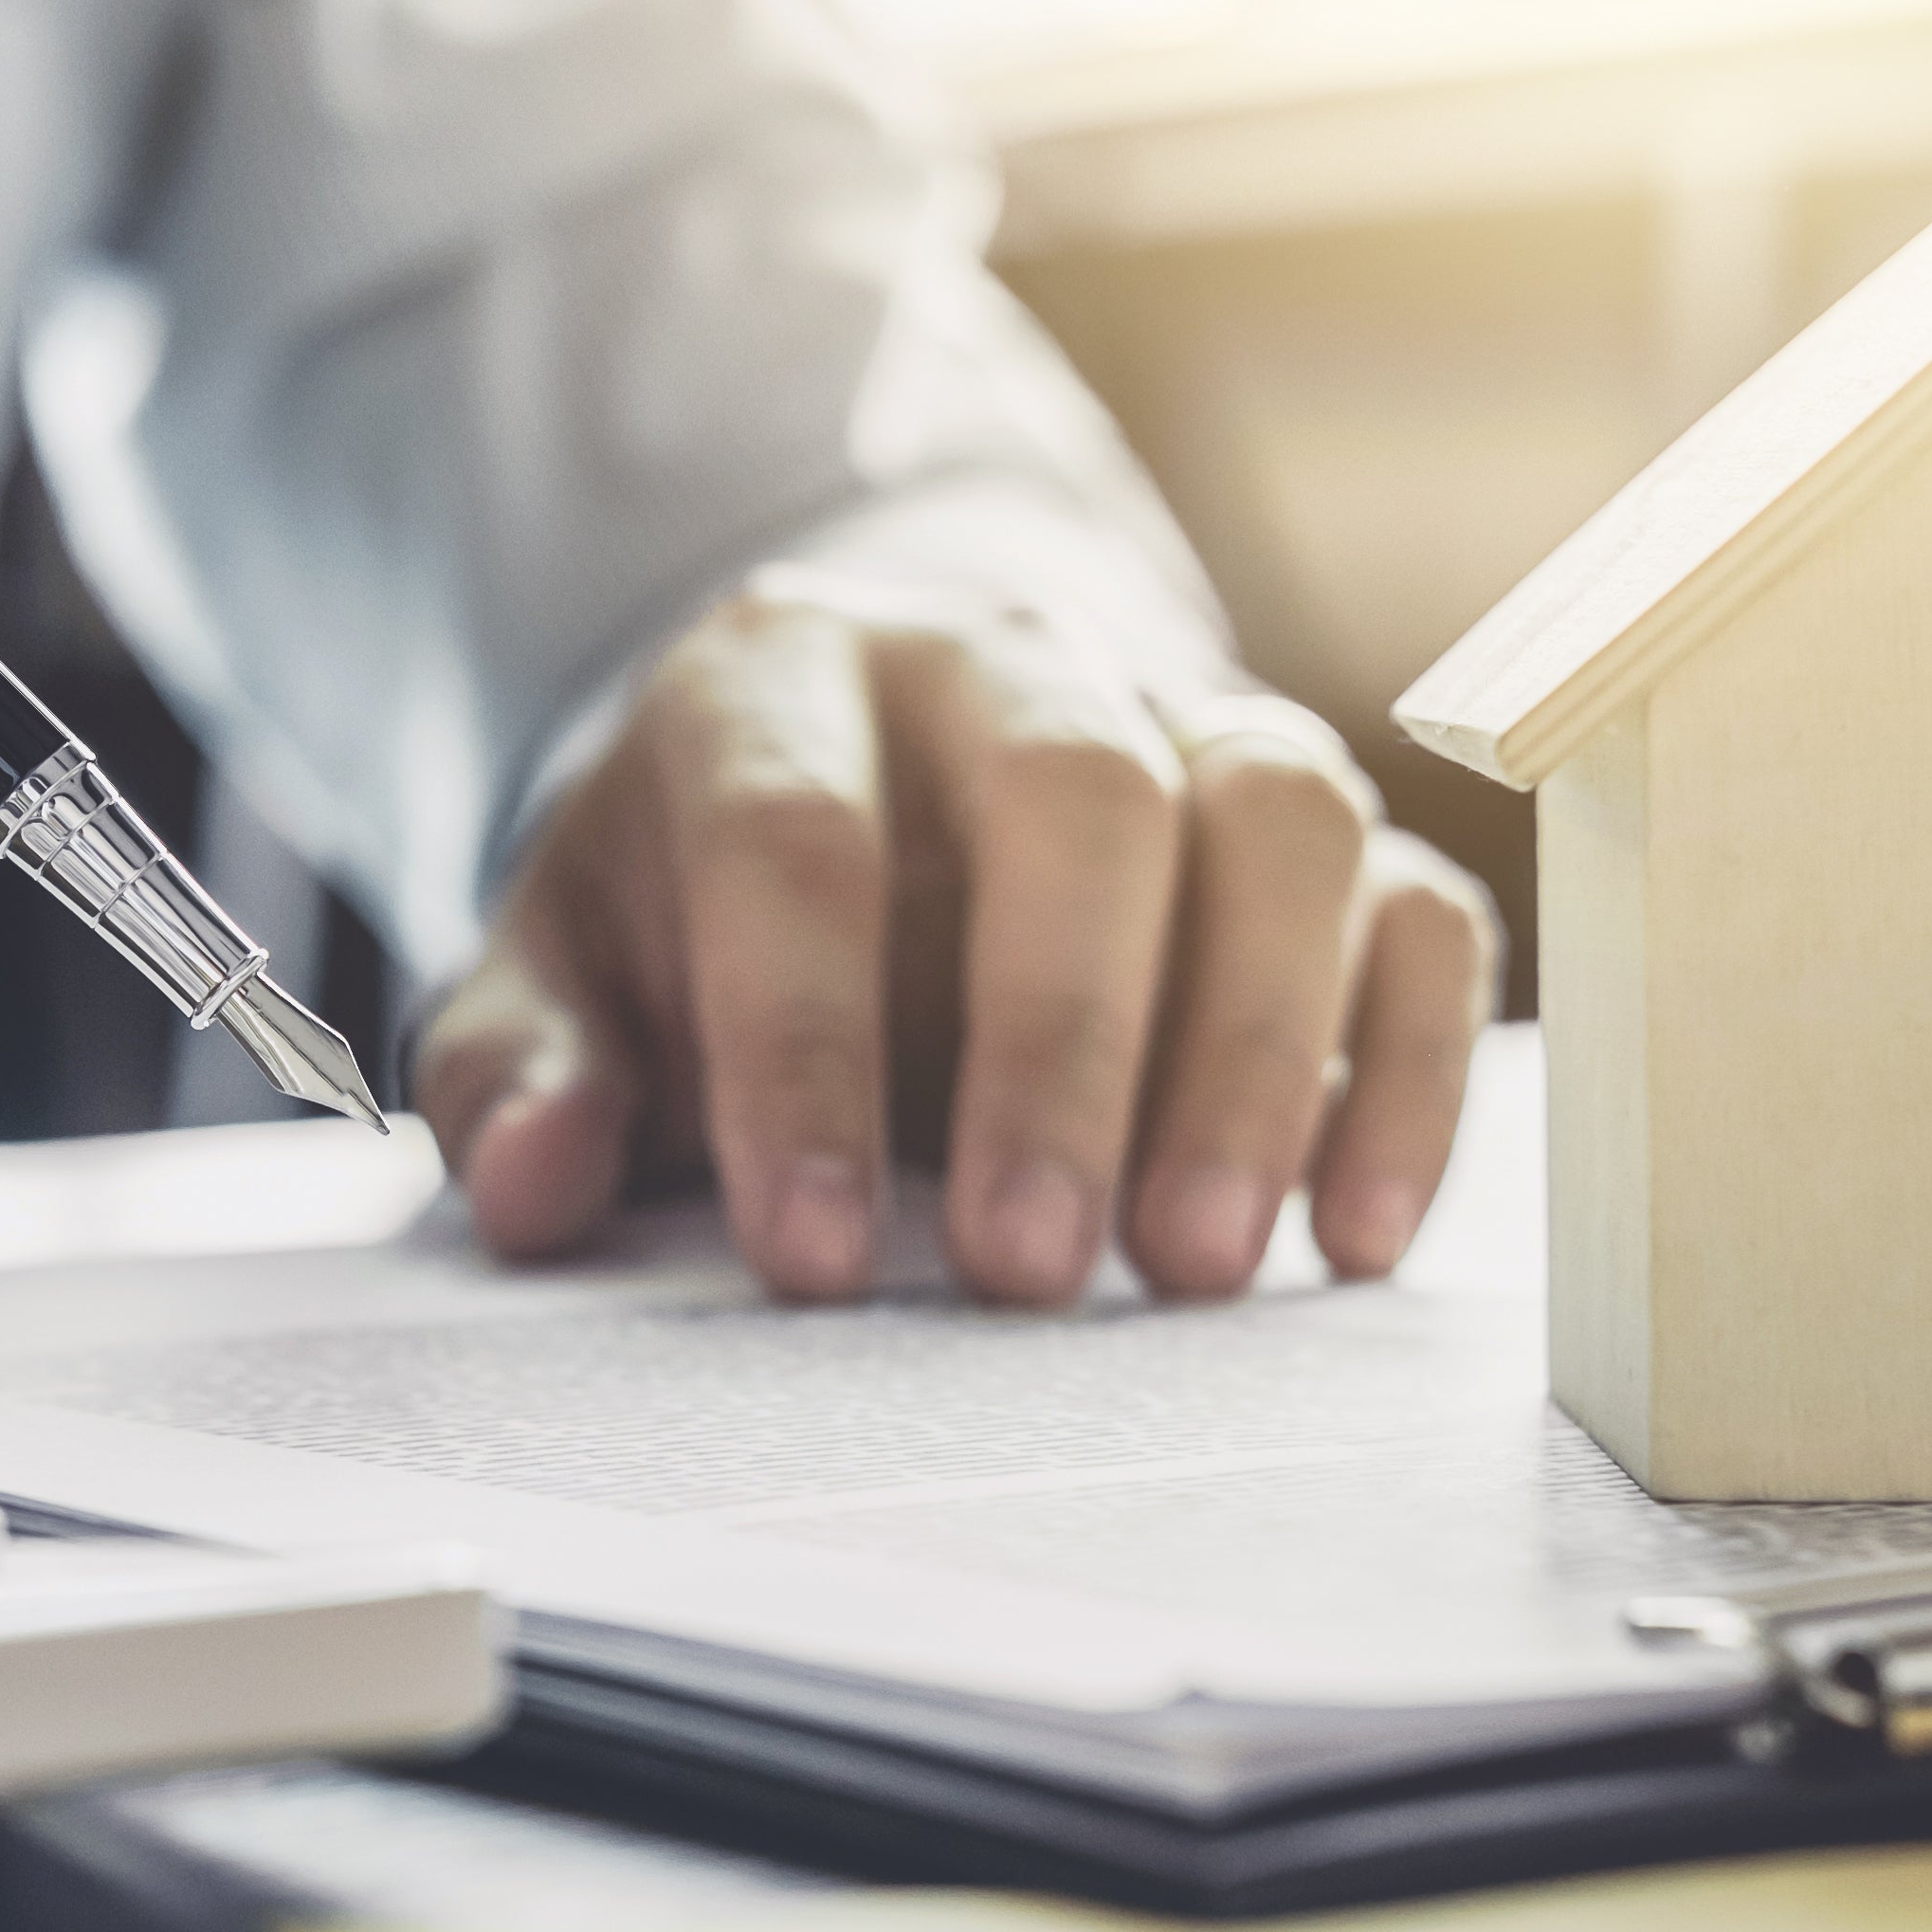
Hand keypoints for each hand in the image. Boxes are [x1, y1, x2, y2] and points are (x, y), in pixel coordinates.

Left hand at [416, 579, 1498, 1306]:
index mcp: (781, 681)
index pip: (795, 842)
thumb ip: (521, 1075)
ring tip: (1197, 1266)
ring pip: (1274, 819)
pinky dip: (1401, 1065)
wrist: (855, 781)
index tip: (811, 1260)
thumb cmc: (701, 912)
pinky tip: (1357, 1232)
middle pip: (1074, 796)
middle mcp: (1001, 661)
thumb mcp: (563, 975)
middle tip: (1026, 1270)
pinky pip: (1410, 905)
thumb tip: (533, 1186)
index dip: (803, 1052)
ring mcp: (1182, 719)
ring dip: (1252, 1050)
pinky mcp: (1308, 825)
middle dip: (1058, 1043)